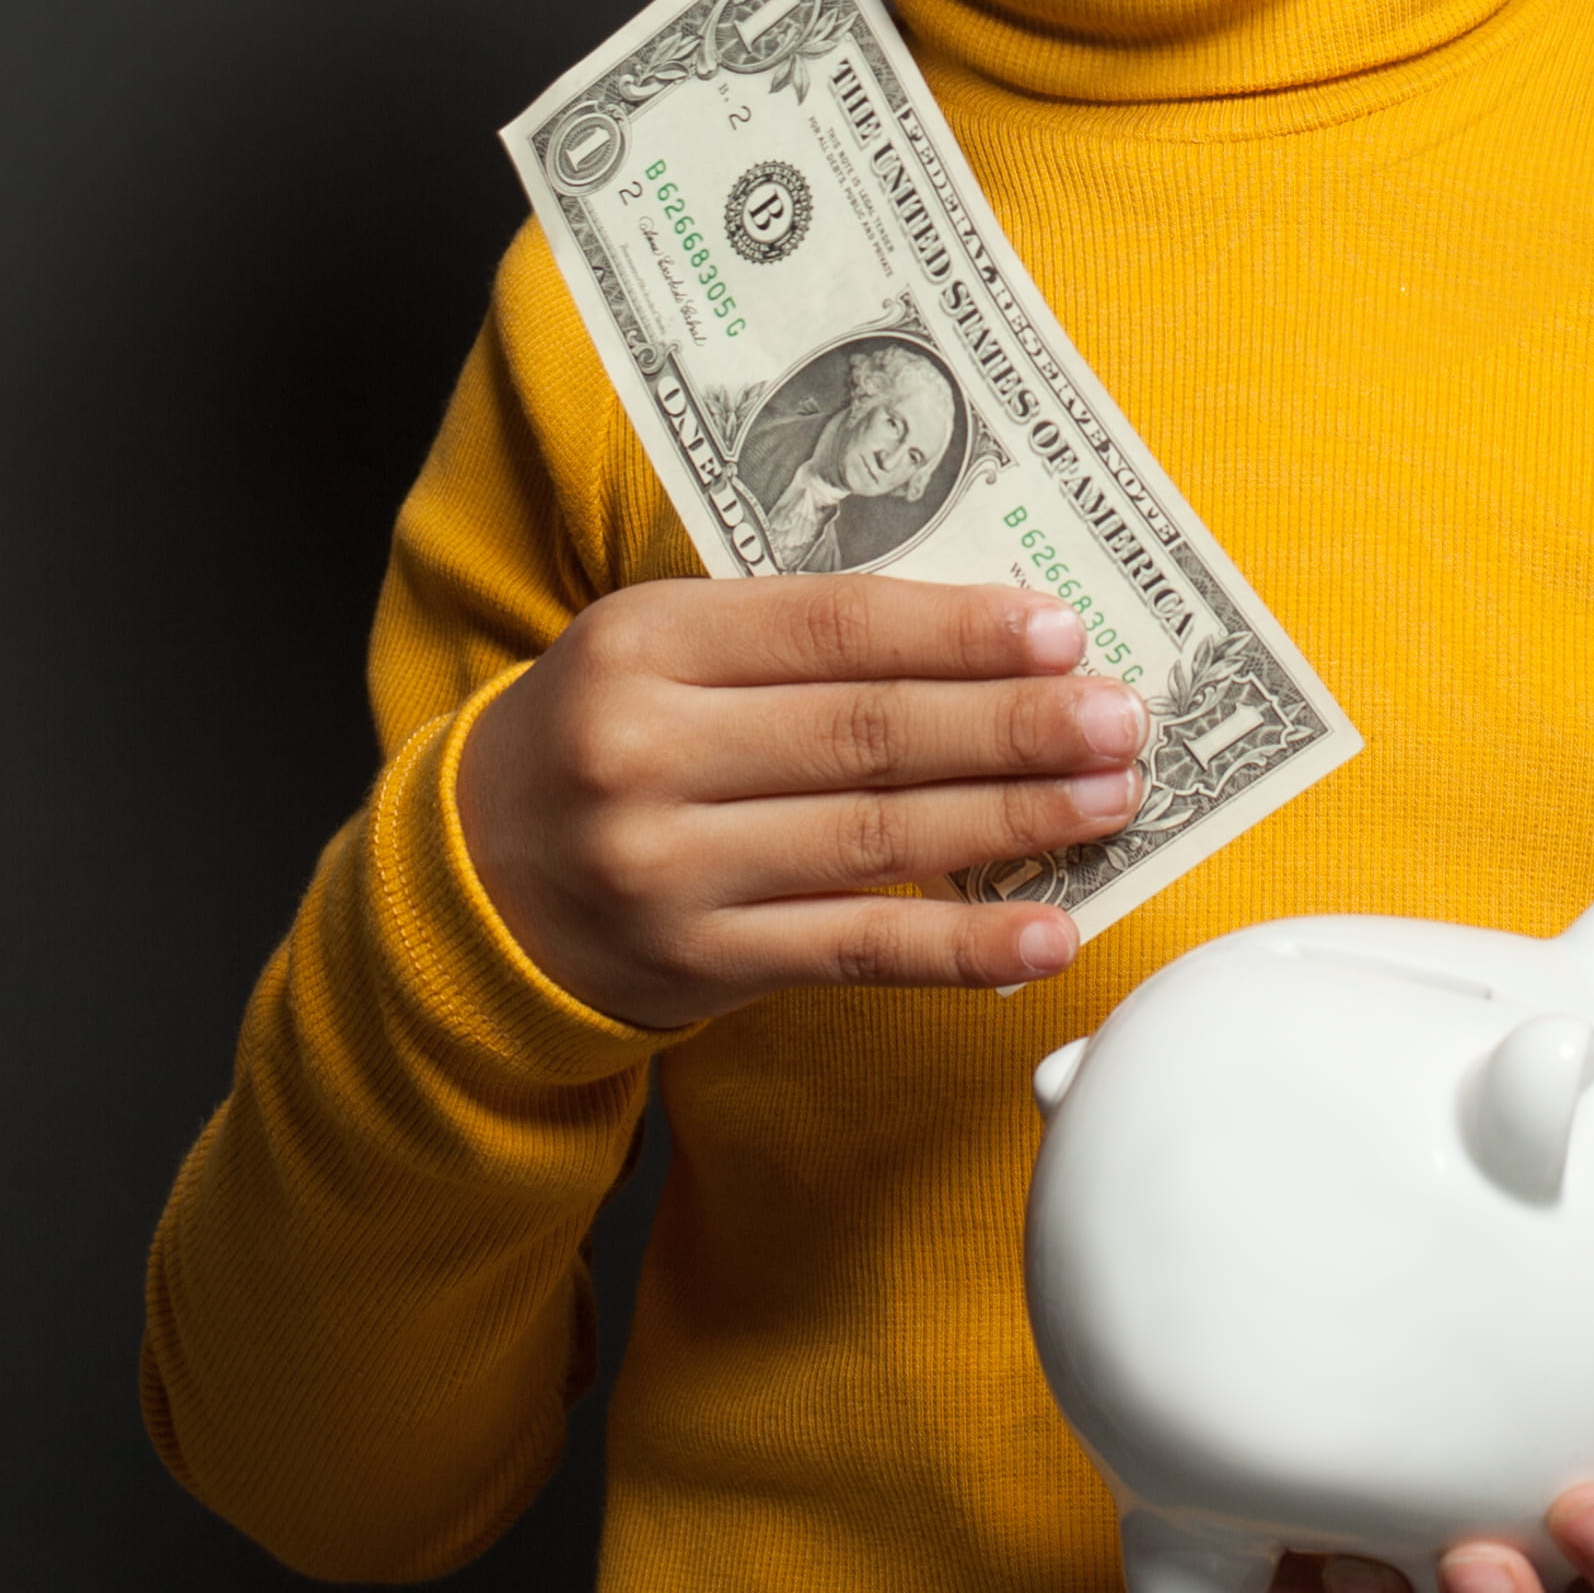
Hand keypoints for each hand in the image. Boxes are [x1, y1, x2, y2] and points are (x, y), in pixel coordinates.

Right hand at [456, 574, 1142, 1022]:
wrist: (475, 880)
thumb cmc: (604, 736)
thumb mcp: (659, 649)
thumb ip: (791, 639)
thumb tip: (985, 642)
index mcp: (641, 641)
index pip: (830, 628)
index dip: (956, 631)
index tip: (1059, 631)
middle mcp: (645, 753)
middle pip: (866, 733)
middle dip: (1012, 725)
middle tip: (1119, 719)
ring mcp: (669, 870)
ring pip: (875, 839)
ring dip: (1012, 820)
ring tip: (1108, 799)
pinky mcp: (698, 965)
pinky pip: (855, 952)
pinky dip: (961, 946)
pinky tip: (1047, 932)